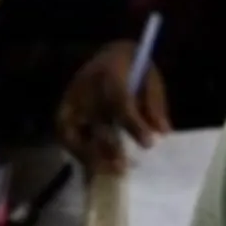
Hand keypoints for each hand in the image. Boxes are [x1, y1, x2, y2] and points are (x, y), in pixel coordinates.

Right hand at [57, 40, 170, 171]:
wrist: (108, 53)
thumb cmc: (133, 67)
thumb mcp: (150, 78)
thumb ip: (155, 104)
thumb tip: (162, 132)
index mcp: (111, 72)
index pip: (120, 102)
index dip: (133, 125)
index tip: (149, 144)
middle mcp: (85, 85)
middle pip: (92, 120)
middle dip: (106, 147)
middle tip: (122, 168)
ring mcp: (70, 98)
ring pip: (70, 131)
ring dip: (88, 155)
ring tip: (107, 172)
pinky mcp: (63, 109)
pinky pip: (65, 135)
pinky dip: (78, 153)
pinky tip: (94, 167)